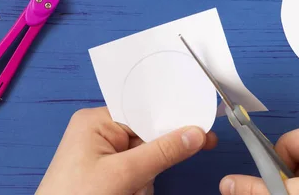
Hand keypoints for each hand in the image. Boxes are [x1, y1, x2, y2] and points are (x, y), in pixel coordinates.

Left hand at [37, 107, 217, 194]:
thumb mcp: (122, 175)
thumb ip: (161, 152)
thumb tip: (196, 133)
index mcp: (96, 120)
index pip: (144, 112)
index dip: (171, 120)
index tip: (201, 127)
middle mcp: (98, 132)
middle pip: (146, 137)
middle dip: (151, 162)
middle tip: (141, 181)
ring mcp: (101, 154)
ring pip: (144, 159)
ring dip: (142, 181)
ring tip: (126, 194)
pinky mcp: (104, 173)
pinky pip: (135, 173)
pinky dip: (136, 188)